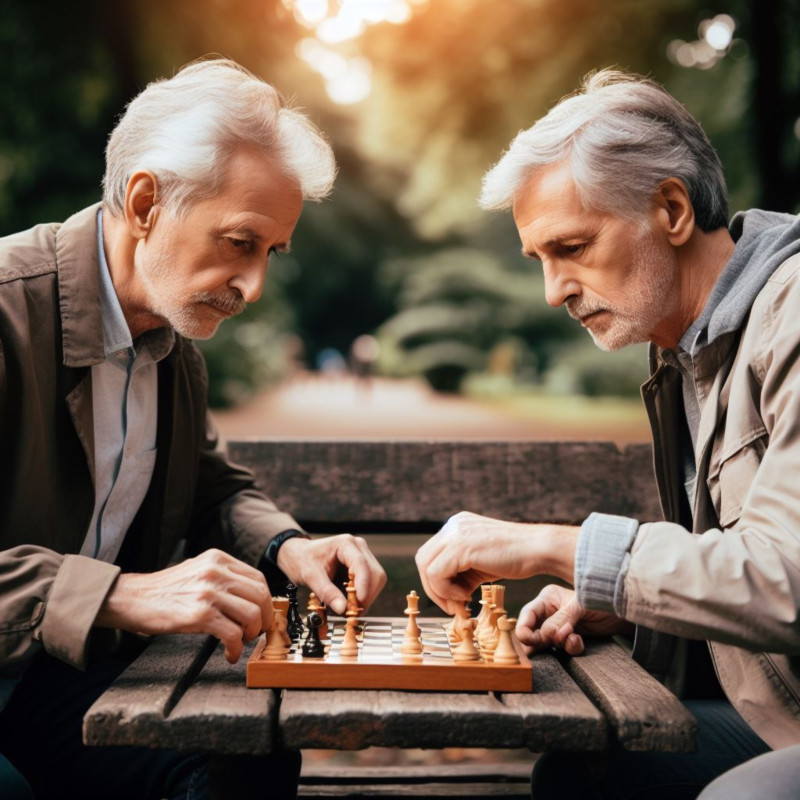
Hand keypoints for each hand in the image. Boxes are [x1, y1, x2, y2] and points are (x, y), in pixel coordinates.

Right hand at [95, 549, 271, 663]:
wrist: (131, 598)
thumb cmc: (164, 590)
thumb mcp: (197, 571)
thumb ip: (222, 578)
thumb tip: (250, 597)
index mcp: (218, 559)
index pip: (258, 578)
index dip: (266, 601)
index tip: (264, 615)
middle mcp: (216, 571)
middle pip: (260, 595)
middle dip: (264, 618)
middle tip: (257, 633)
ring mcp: (209, 592)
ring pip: (252, 614)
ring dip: (252, 634)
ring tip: (241, 642)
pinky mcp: (199, 614)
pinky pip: (233, 634)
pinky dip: (236, 648)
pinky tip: (229, 654)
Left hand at [277, 534, 386, 614]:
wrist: (298, 555)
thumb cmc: (302, 559)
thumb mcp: (310, 576)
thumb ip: (327, 592)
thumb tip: (342, 609)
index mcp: (345, 544)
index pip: (361, 564)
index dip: (363, 586)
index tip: (357, 604)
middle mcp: (358, 548)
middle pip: (375, 573)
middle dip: (366, 595)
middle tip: (352, 612)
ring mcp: (362, 556)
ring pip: (376, 580)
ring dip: (366, 597)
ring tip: (349, 609)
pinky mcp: (362, 566)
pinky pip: (371, 583)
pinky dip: (363, 596)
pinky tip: (350, 602)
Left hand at [415, 511, 578, 614]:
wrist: (540, 549)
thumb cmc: (516, 557)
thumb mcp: (482, 562)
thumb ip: (461, 571)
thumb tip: (445, 593)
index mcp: (458, 525)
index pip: (431, 553)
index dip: (436, 580)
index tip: (454, 598)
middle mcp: (454, 525)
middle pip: (423, 559)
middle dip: (433, 587)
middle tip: (452, 605)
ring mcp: (456, 533)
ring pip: (426, 566)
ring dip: (439, 591)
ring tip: (460, 602)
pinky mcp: (461, 547)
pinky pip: (436, 573)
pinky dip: (446, 590)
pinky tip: (467, 595)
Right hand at [516, 584, 631, 655]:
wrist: (624, 614)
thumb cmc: (601, 600)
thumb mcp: (579, 607)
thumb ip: (561, 620)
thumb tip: (545, 635)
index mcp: (548, 598)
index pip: (527, 614)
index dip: (524, 628)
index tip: (528, 640)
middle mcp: (550, 612)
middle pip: (532, 630)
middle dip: (540, 639)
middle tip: (548, 643)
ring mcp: (559, 627)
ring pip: (547, 642)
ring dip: (558, 644)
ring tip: (572, 638)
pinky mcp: (569, 639)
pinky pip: (563, 648)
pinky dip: (571, 648)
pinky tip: (579, 641)